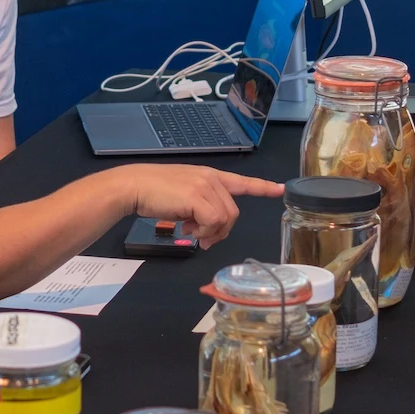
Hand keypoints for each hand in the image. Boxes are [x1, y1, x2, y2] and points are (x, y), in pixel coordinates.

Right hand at [118, 166, 282, 247]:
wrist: (135, 186)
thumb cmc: (154, 192)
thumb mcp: (184, 197)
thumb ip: (201, 208)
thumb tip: (206, 231)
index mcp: (210, 176)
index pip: (242, 181)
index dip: (262, 187)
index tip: (279, 189)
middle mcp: (211, 178)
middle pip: (233, 212)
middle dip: (220, 231)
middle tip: (201, 237)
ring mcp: (205, 186)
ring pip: (224, 219)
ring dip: (209, 232)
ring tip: (190, 231)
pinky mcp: (197, 197)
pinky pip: (213, 222)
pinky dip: (202, 231)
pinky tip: (186, 229)